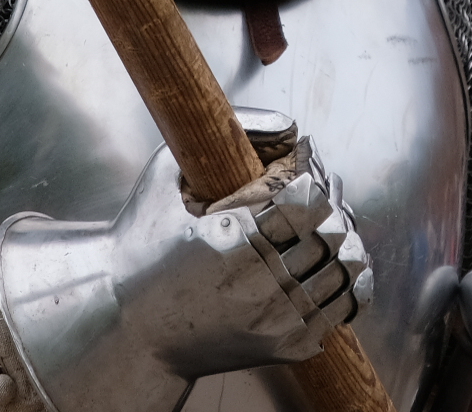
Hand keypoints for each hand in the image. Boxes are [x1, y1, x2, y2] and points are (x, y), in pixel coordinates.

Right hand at [0, 112, 370, 411]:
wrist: (125, 327)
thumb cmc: (140, 246)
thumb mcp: (163, 175)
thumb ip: (222, 136)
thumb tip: (291, 126)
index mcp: (230, 242)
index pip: (311, 199)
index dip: (315, 176)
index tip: (306, 167)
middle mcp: (258, 287)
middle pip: (332, 232)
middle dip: (331, 205)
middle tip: (318, 192)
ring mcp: (276, 322)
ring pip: (346, 270)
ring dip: (342, 240)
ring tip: (323, 225)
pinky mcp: (286, 346)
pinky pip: (342, 307)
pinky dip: (346, 281)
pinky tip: (328, 262)